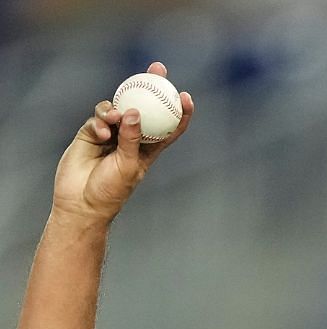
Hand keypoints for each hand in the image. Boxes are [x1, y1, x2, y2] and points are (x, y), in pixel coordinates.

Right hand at [52, 62, 194, 225]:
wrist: (81, 201)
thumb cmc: (111, 189)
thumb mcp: (128, 165)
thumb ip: (132, 139)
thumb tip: (134, 112)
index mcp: (150, 149)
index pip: (170, 127)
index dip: (181, 111)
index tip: (185, 95)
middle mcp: (131, 138)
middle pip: (144, 107)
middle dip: (150, 86)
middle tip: (157, 69)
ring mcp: (110, 134)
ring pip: (117, 109)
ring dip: (117, 109)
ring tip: (115, 116)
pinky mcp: (90, 133)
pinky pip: (98, 118)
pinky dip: (101, 121)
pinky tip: (101, 131)